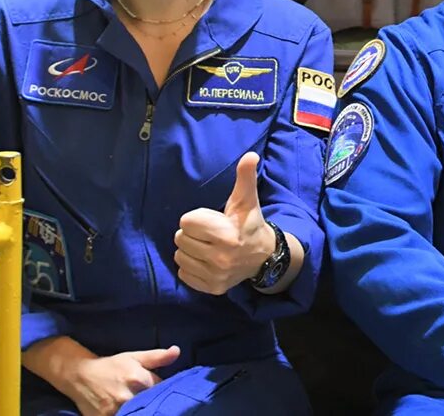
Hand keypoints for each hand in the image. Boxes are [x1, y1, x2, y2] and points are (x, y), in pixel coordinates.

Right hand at [25, 337, 178, 415]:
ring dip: (140, 410)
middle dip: (151, 401)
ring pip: (137, 413)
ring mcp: (115, 411)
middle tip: (148, 398)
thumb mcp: (134, 357)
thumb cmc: (111, 366)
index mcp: (138, 379)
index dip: (163, 390)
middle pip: (150, 403)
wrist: (80, 376)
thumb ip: (157, 357)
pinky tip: (128, 411)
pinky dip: (127, 415)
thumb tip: (177, 351)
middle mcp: (127, 396)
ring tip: (138, 404)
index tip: (160, 389)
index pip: (161, 389)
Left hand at [174, 152, 272, 293]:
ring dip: (190, 250)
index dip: (197, 218)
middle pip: (180, 238)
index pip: (186, 222)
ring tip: (207, 246)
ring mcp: (215, 275)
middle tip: (209, 234)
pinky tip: (206, 261)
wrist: (263, 256)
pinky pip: (183, 273)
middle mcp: (220, 258)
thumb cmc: (249, 223)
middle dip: (192, 233)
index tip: (212, 221)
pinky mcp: (212, 288)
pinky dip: (191, 266)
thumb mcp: (247, 200)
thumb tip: (250, 155)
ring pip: (180, 256)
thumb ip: (245, 177)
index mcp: (226, 235)